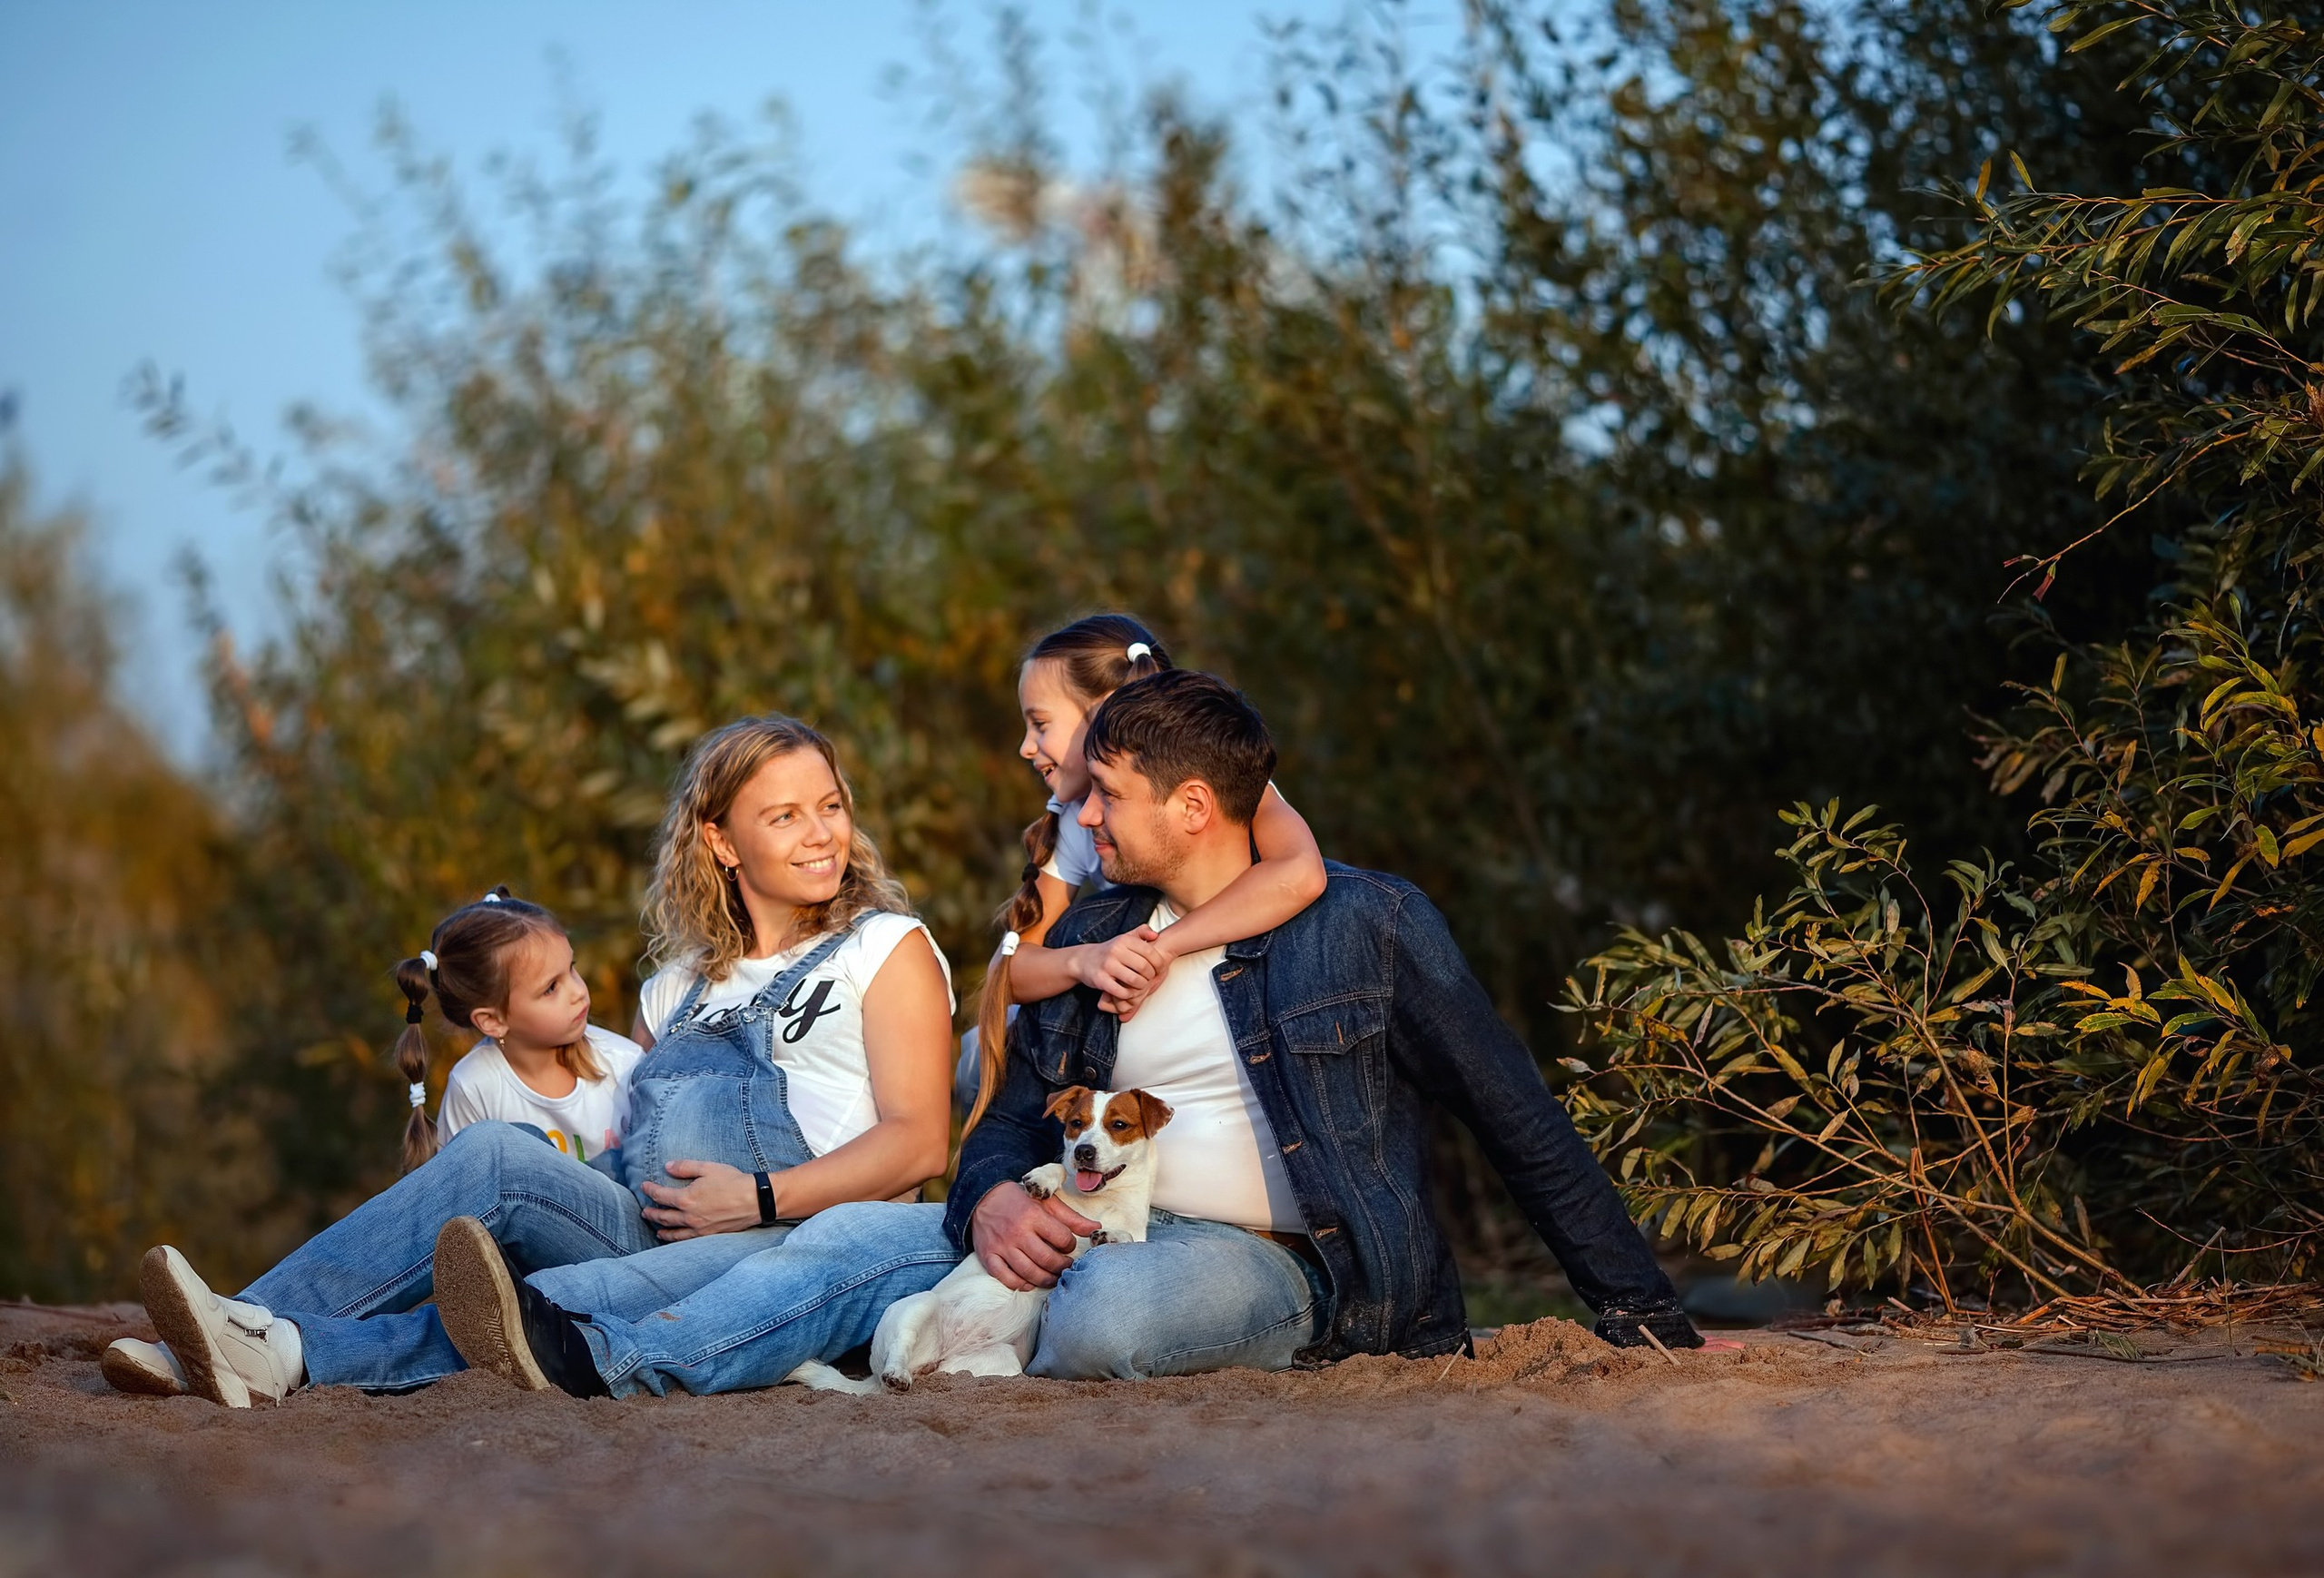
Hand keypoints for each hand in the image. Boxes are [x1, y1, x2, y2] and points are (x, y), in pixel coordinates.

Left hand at [640, 1159, 762, 1240]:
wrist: (755, 1200)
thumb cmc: (733, 1181)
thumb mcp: (708, 1168)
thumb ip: (685, 1167)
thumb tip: (667, 1166)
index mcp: (686, 1198)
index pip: (660, 1195)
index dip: (650, 1190)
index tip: (644, 1187)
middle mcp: (689, 1216)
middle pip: (663, 1216)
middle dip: (652, 1213)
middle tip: (644, 1211)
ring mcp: (698, 1228)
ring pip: (673, 1231)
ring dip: (661, 1229)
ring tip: (655, 1228)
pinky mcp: (708, 1235)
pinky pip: (687, 1240)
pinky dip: (676, 1240)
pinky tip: (675, 1238)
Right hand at [971, 1181, 1100, 1290]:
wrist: (983, 1197)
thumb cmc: (1020, 1200)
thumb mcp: (1047, 1202)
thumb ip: (1071, 1218)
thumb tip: (1096, 1228)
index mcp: (1033, 1215)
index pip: (1062, 1238)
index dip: (1070, 1245)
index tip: (1067, 1246)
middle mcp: (1017, 1232)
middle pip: (1047, 1259)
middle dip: (1061, 1267)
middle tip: (1066, 1267)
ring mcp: (1001, 1246)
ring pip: (1028, 1272)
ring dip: (1045, 1279)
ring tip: (1053, 1277)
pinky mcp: (988, 1256)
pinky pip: (1006, 1278)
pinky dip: (1020, 1284)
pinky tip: (1029, 1282)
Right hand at [1089, 927, 1172, 1018]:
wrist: (1083, 960)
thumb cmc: (1110, 951)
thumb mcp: (1125, 937)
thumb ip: (1142, 932)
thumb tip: (1155, 935)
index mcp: (1124, 940)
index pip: (1150, 952)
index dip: (1159, 963)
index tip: (1159, 969)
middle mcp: (1115, 951)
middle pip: (1144, 967)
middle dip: (1151, 976)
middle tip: (1150, 979)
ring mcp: (1107, 966)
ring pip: (1135, 981)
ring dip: (1142, 986)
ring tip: (1141, 986)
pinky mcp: (1100, 980)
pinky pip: (1122, 992)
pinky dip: (1129, 995)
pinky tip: (1129, 992)